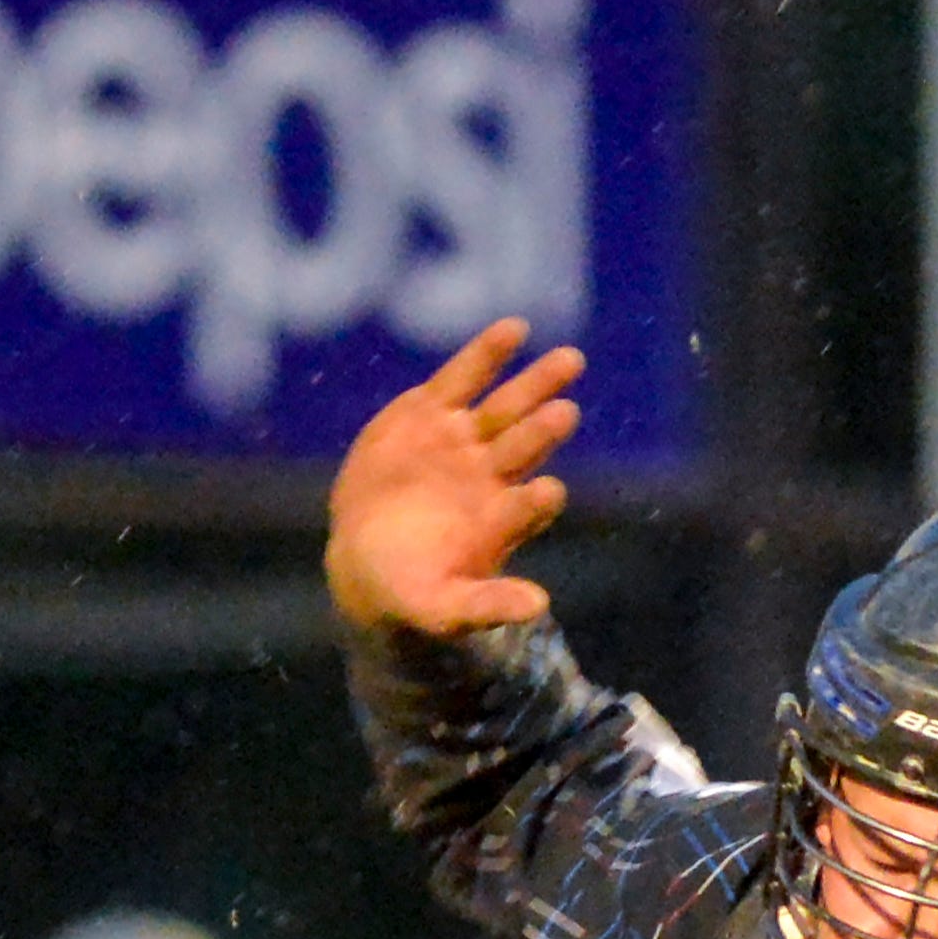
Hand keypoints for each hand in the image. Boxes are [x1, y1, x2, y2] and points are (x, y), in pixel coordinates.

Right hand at [326, 318, 583, 635]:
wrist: (365, 559)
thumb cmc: (410, 592)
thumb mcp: (443, 609)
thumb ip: (487, 606)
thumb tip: (540, 608)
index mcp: (499, 524)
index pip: (528, 507)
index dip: (537, 501)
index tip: (547, 493)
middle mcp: (490, 478)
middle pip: (526, 447)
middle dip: (545, 429)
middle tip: (567, 413)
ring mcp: (463, 441)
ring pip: (506, 408)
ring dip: (537, 385)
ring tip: (571, 361)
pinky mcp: (431, 412)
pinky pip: (463, 377)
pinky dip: (487, 354)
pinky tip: (516, 329)